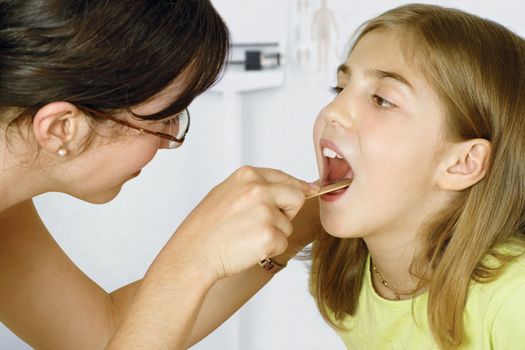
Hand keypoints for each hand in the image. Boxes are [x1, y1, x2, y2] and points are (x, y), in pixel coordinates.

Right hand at [167, 166, 317, 279]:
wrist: (192, 254)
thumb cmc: (207, 227)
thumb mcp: (227, 193)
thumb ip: (256, 187)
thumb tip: (292, 186)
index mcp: (247, 175)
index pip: (284, 177)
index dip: (298, 187)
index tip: (309, 191)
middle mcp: (258, 190)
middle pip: (296, 197)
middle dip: (287, 211)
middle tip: (264, 223)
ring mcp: (264, 212)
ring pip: (288, 225)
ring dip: (273, 234)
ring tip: (245, 236)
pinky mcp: (268, 236)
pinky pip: (283, 243)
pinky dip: (269, 249)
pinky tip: (247, 248)